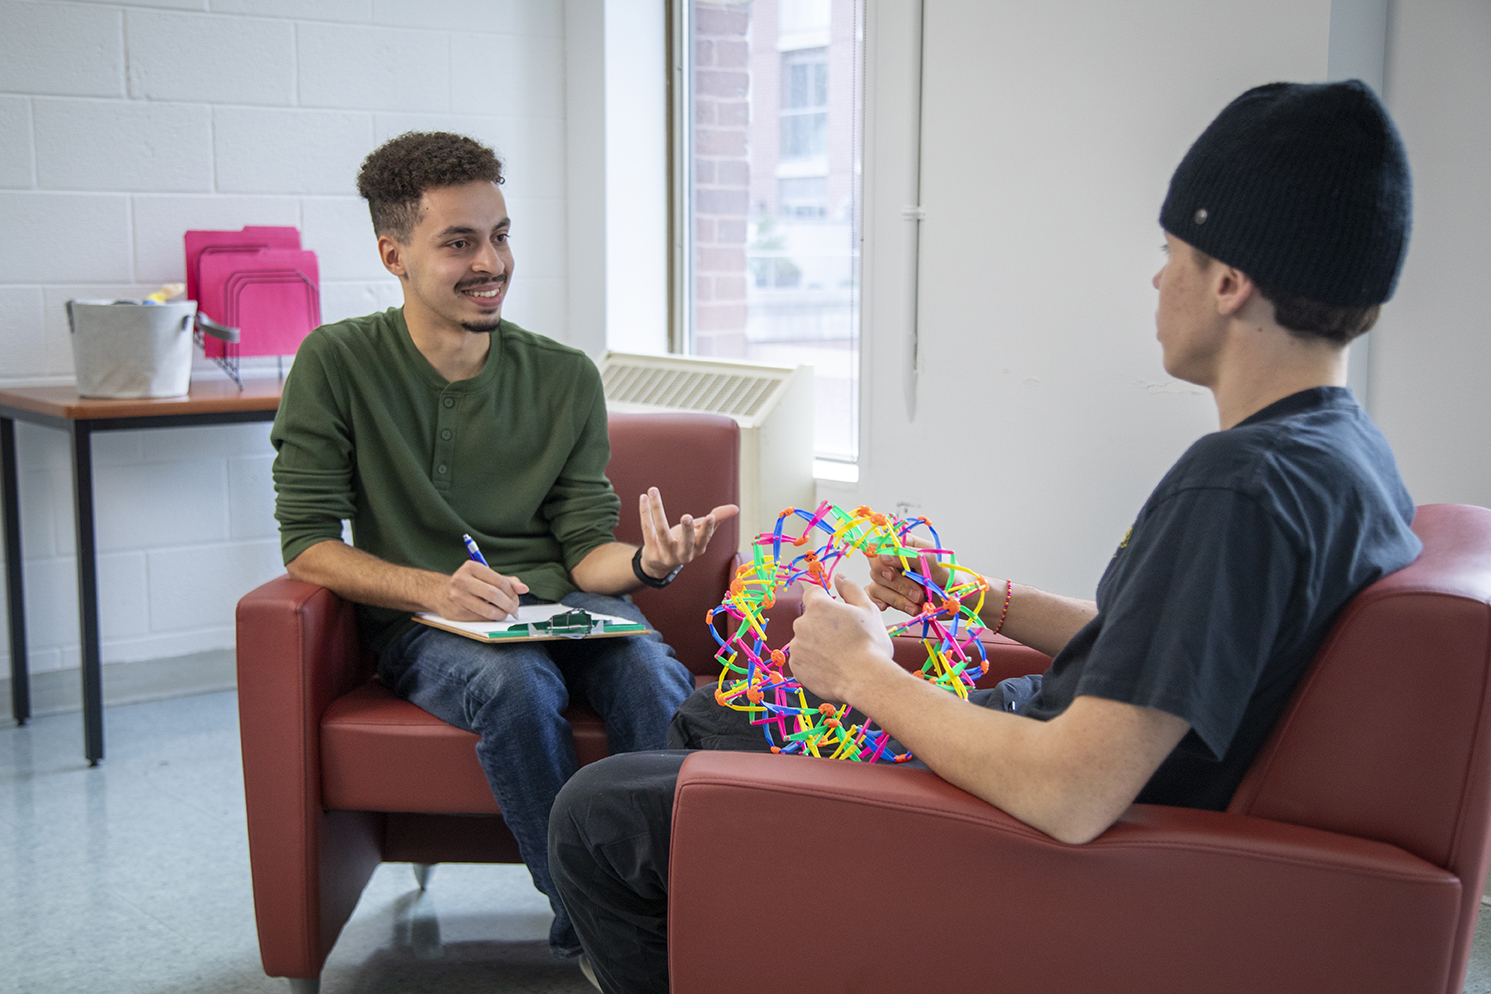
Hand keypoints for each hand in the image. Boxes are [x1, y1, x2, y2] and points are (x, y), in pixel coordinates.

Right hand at [435, 559, 529, 620]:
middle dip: (509, 604)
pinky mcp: (457, 613)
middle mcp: (462, 580)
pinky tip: (492, 616)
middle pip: (494, 595)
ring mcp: (458, 597)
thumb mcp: (484, 576)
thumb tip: (523, 588)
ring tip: (505, 613)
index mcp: (471, 567)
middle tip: (514, 609)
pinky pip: (481, 619)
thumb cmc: (468, 584)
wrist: (439, 593)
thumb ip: (505, 581)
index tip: (517, 597)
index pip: (499, 580)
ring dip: (502, 614)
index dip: (512, 592)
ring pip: (488, 610)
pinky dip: (491, 619)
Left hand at [637, 486, 739, 578]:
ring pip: (661, 531)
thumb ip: (717, 519)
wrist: (659, 564)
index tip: (711, 517)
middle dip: (687, 530)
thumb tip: (736, 508)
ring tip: (654, 492)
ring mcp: (665, 552)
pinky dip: (645, 511)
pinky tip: (644, 497)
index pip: (703, 539)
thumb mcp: (700, 533)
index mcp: (697, 548)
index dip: (707, 529)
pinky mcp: (650, 548)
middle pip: (684, 543)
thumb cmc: (684, 543)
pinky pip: (646, 528)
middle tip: (687, 517)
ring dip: (657, 511)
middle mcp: (682, 554)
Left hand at [788, 573, 897, 702]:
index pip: (813, 593)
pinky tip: (831, 667)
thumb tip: (839, 577)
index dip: (826, 601)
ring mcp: (797, 647)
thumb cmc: (870, 644)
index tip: (837, 613)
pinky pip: (803, 660)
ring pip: (805, 640)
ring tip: (839, 656)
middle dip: (822, 625)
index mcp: (818, 606)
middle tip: (843, 638)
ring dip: (817, 644)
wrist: (866, 680)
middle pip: (809, 618)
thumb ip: (850, 589)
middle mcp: (802, 624)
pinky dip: (813, 663)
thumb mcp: (867, 609)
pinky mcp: (797, 667)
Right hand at [867, 535, 950, 613]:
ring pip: (877, 586)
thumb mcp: (931, 561)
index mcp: (903, 546)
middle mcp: (894, 561)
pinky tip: (891, 606)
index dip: (880, 561)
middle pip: (876, 569)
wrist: (957, 599)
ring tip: (917, 603)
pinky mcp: (891, 595)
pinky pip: (875, 598)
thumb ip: (906, 556)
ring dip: (897, 598)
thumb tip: (882, 556)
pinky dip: (883, 603)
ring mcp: (892, 580)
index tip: (892, 574)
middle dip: (897, 585)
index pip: (878, 547)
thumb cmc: (948, 574)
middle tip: (917, 593)